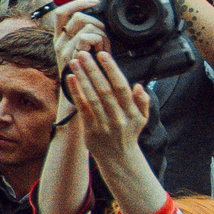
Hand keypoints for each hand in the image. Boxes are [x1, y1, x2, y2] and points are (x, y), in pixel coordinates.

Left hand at [65, 48, 153, 169]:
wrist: (119, 159)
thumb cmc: (129, 134)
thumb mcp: (142, 119)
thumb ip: (142, 102)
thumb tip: (139, 86)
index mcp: (132, 112)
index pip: (121, 87)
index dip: (112, 70)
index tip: (103, 54)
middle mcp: (118, 117)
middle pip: (104, 90)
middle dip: (93, 70)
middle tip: (83, 53)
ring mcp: (104, 124)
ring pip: (92, 97)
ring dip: (82, 78)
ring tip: (74, 62)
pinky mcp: (91, 130)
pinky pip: (83, 108)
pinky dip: (76, 93)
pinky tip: (70, 79)